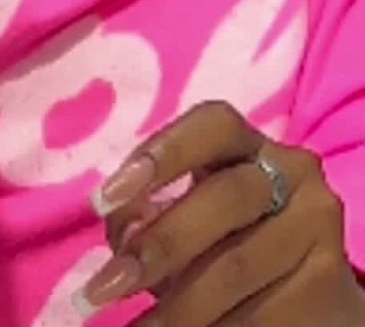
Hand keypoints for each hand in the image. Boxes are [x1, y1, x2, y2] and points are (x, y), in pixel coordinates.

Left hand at [78, 100, 364, 325]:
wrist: (308, 287)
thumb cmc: (227, 240)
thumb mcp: (186, 216)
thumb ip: (149, 212)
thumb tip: (122, 229)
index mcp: (247, 143)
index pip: (211, 124)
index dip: (159, 153)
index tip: (103, 199)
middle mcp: (291, 172)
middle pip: (223, 199)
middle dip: (158, 247)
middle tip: (103, 289)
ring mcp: (316, 225)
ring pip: (236, 266)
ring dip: (176, 308)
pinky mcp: (330, 283)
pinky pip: (261, 312)